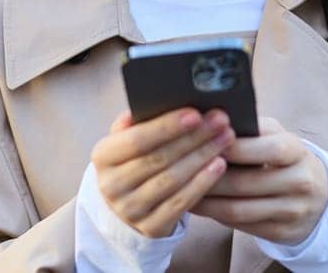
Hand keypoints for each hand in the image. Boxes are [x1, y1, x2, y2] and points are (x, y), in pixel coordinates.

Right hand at [90, 108, 235, 237]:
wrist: (124, 206)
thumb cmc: (132, 162)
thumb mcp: (126, 140)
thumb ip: (139, 121)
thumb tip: (161, 99)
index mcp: (103, 156)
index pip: (137, 139)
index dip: (167, 126)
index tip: (196, 113)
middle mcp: (111, 185)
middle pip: (159, 158)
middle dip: (194, 137)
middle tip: (221, 121)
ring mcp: (130, 209)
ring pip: (172, 180)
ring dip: (203, 157)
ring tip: (225, 139)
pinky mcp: (150, 227)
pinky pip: (181, 203)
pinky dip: (202, 182)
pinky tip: (219, 165)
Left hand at [192, 117, 327, 244]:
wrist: (317, 196)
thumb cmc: (283, 158)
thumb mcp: (276, 136)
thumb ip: (251, 128)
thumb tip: (211, 120)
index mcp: (297, 151)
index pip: (266, 149)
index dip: (232, 147)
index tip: (202, 142)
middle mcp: (299, 182)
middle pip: (246, 183)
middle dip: (208, 177)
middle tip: (179, 170)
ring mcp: (292, 211)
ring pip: (239, 210)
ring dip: (206, 201)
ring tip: (180, 190)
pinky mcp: (281, 233)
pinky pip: (241, 226)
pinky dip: (215, 216)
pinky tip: (197, 205)